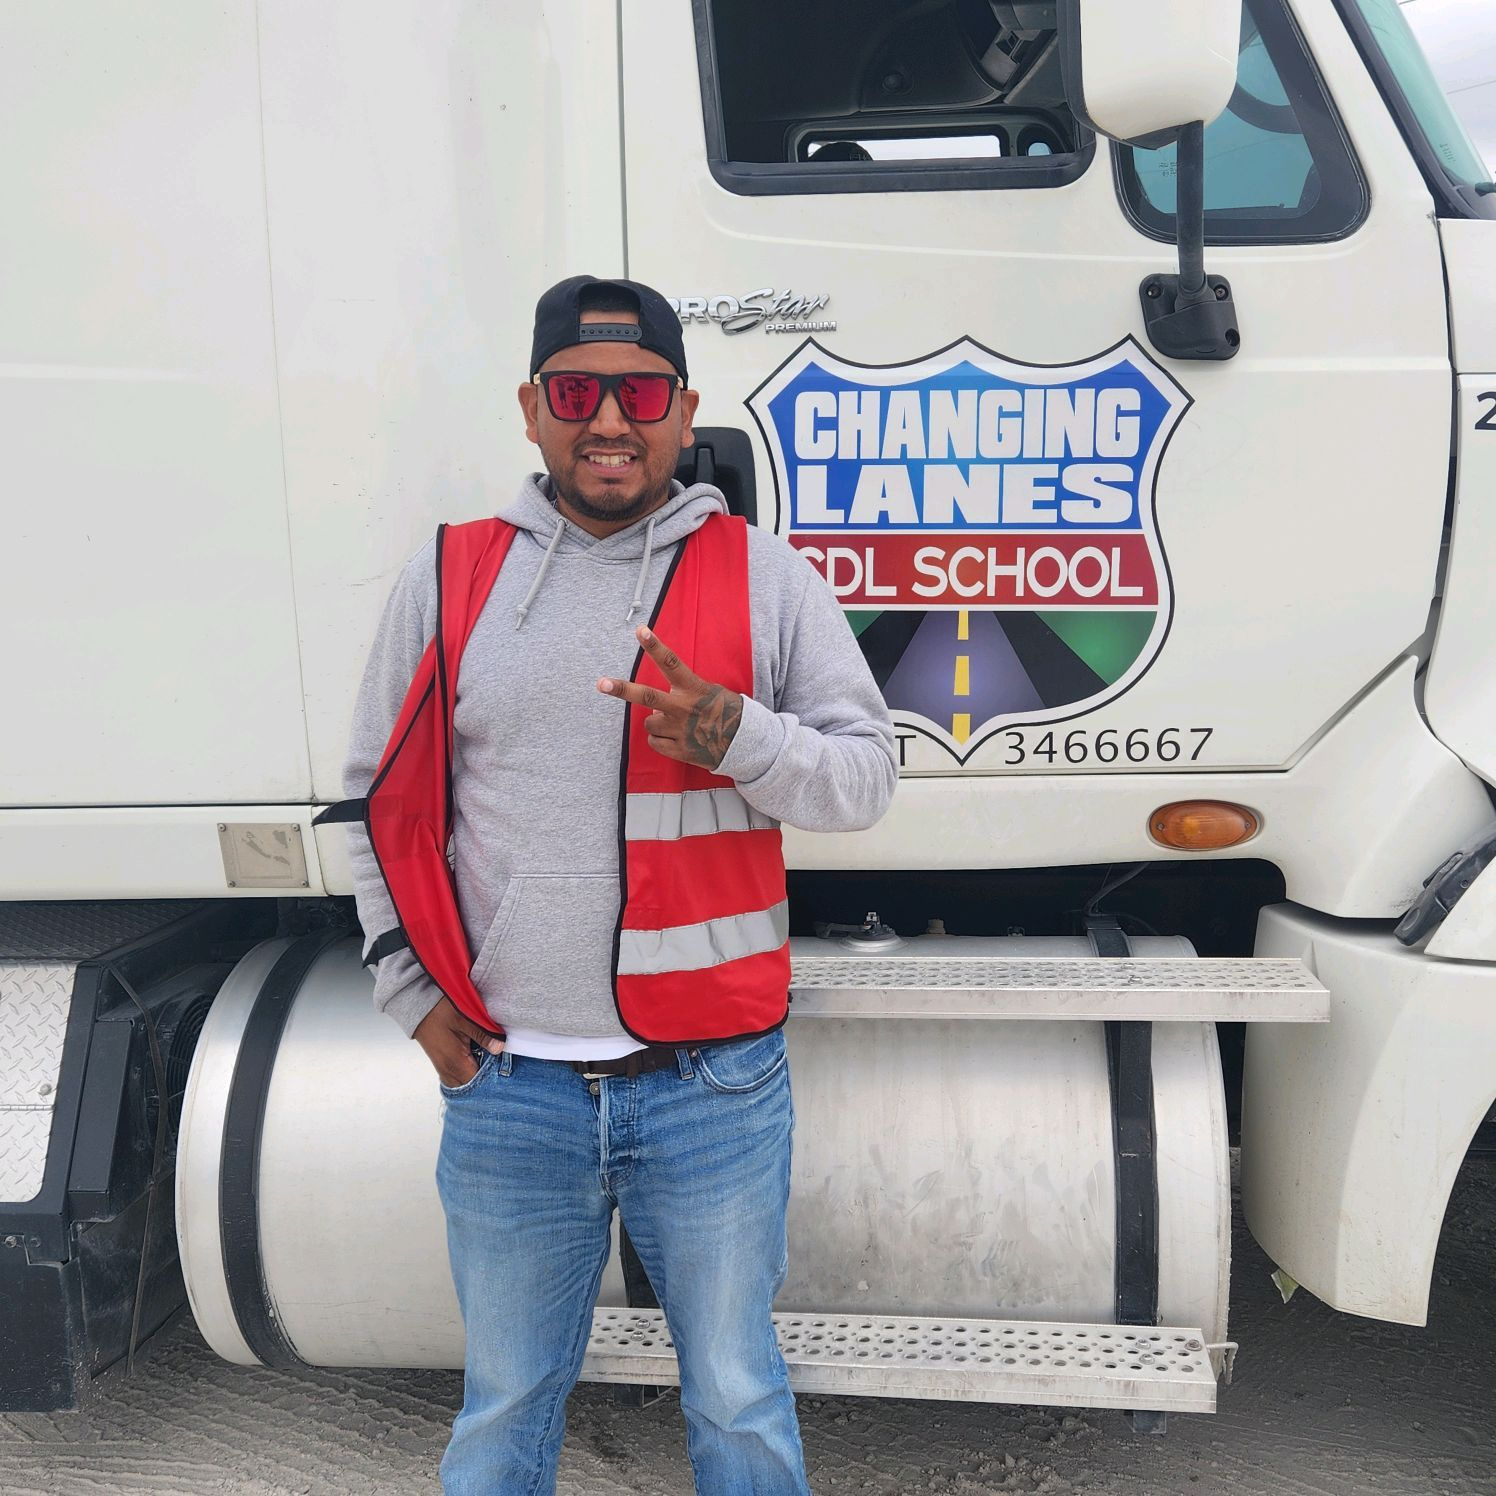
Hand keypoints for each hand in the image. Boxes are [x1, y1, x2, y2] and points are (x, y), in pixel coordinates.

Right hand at [413, 996, 505, 1087]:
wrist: (418, 1007)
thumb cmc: (438, 1011)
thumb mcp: (464, 1018)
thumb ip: (483, 1035)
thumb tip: (499, 1048)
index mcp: (456, 1064)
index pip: (480, 1083)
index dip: (494, 1075)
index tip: (503, 1065)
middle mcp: (448, 1071)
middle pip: (473, 1085)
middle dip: (487, 1076)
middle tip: (497, 1060)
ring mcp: (444, 1069)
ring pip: (466, 1081)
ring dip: (477, 1072)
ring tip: (487, 1058)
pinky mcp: (443, 1064)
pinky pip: (459, 1075)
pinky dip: (469, 1069)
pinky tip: (476, 1056)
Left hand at [598, 626, 742, 770]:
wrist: (744, 742)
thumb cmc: (724, 710)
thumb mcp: (709, 691)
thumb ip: (682, 692)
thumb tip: (653, 706)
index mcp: (693, 688)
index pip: (671, 663)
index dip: (655, 646)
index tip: (641, 630)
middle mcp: (684, 708)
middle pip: (647, 697)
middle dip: (622, 689)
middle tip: (601, 683)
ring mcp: (680, 730)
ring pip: (649, 723)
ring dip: (658, 723)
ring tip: (678, 725)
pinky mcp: (679, 750)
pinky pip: (654, 742)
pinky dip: (661, 741)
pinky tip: (678, 739)